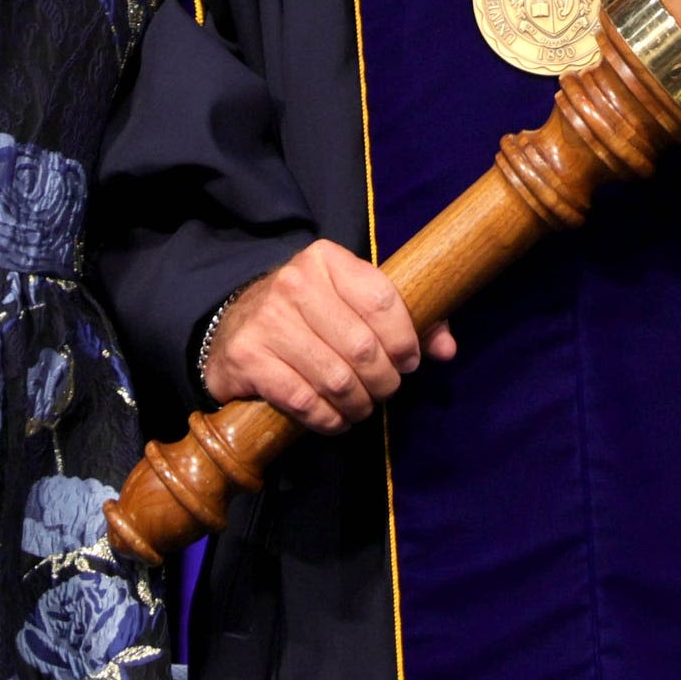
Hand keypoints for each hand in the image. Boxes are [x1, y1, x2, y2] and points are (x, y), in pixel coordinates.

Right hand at [202, 239, 454, 431]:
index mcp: (326, 260)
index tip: (409, 362)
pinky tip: (336, 419)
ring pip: (335, 378)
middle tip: (386, 391)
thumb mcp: (352, 301)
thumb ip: (405, 320)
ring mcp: (267, 321)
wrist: (234, 327)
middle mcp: (294, 283)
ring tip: (362, 407)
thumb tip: (447, 350)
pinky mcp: (247, 357)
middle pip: (362, 347)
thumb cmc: (309, 315)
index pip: (382, 300)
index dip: (405, 339)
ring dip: (359, 404)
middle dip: (384, 380)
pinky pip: (303, 400)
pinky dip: (328, 419)